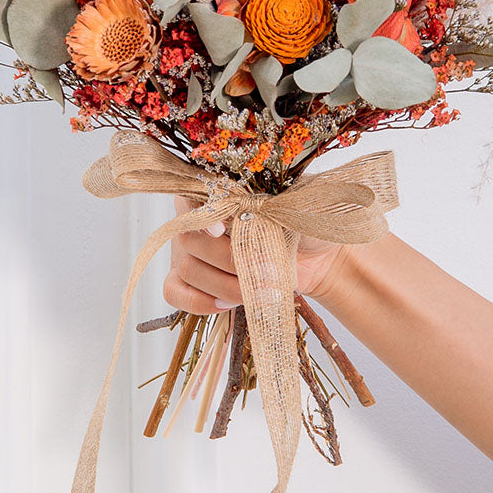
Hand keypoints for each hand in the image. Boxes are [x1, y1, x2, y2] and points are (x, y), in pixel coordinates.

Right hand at [164, 198, 351, 314]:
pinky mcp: (196, 280)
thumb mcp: (295, 205)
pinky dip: (199, 302)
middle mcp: (198, 218)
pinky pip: (176, 292)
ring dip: (225, 285)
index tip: (223, 230)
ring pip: (187, 269)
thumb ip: (273, 200)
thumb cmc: (304, 224)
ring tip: (260, 291)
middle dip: (228, 260)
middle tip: (266, 270)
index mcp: (219, 190)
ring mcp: (191, 250)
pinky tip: (228, 303)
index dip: (203, 215)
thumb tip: (256, 205)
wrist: (316, 257)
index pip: (191, 197)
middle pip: (189, 239)